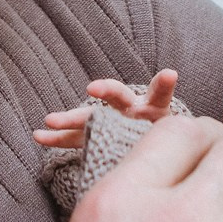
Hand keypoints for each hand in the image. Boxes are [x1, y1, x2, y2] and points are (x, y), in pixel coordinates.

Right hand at [32, 70, 180, 150]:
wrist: (156, 148)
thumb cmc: (169, 137)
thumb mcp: (182, 130)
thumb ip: (183, 119)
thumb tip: (183, 83)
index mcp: (154, 108)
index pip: (159, 93)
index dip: (163, 84)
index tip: (170, 74)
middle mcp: (129, 110)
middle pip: (117, 97)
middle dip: (105, 91)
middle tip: (93, 88)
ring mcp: (111, 122)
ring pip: (90, 118)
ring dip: (70, 119)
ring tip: (49, 121)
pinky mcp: (98, 137)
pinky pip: (77, 138)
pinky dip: (59, 138)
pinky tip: (39, 137)